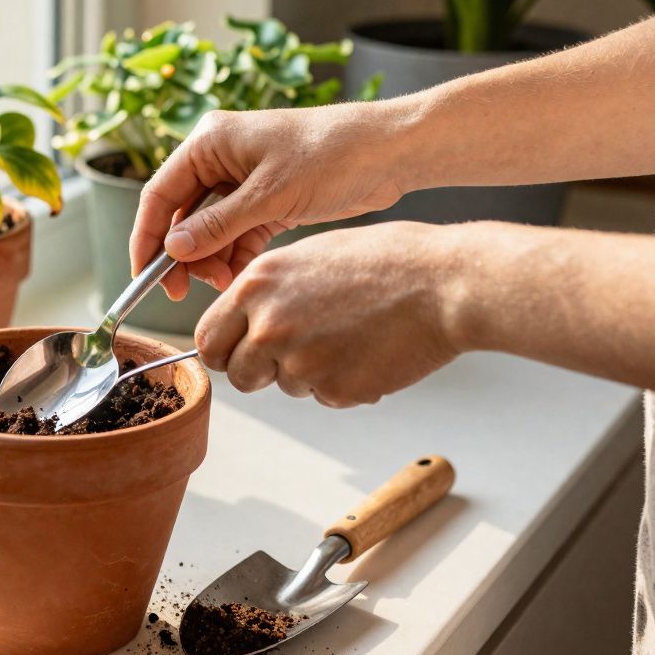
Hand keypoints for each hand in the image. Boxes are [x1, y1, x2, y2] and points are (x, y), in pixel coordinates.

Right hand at [131, 102, 414, 299]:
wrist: (391, 151)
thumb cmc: (333, 155)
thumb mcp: (270, 195)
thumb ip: (217, 225)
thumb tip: (172, 249)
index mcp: (210, 141)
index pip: (160, 194)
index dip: (147, 237)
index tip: (144, 276)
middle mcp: (220, 156)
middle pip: (182, 215)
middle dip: (184, 254)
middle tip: (186, 291)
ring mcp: (242, 178)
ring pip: (208, 229)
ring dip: (211, 259)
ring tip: (225, 283)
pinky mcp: (266, 198)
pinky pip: (236, 233)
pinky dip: (234, 255)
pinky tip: (239, 276)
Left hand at [196, 222, 463, 407]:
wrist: (445, 283)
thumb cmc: (386, 261)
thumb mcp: (306, 257)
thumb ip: (265, 292)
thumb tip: (241, 323)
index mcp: (257, 286)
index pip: (209, 340)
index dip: (224, 350)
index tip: (237, 352)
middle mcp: (270, 324)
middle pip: (238, 374)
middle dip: (260, 371)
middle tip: (296, 353)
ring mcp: (301, 361)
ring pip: (285, 386)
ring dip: (308, 374)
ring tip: (348, 336)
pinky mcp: (335, 390)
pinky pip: (324, 397)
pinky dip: (343, 383)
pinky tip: (369, 350)